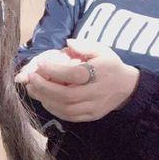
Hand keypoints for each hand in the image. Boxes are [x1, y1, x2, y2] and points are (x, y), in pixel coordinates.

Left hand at [16, 38, 139, 121]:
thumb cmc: (110, 66)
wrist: (127, 87)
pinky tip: (45, 99)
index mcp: (100, 73)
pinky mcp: (90, 116)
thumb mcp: (101, 50)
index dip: (55, 70)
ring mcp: (93, 107)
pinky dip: (54, 110)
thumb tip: (68, 42)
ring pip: (66, 109)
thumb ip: (84, 46)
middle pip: (67, 95)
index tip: (40, 64)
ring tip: (33, 89)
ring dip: (46, 99)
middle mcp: (96, 93)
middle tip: (31, 79)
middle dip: (45, 88)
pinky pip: (69, 117)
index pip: (74, 74)